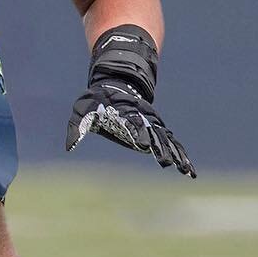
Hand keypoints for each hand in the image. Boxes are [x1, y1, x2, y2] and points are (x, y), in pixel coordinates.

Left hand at [66, 76, 194, 175]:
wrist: (117, 85)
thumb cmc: (98, 100)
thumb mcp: (82, 110)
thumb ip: (76, 127)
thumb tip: (69, 146)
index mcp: (126, 116)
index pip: (135, 127)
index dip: (140, 136)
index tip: (144, 147)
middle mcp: (142, 121)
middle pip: (155, 136)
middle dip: (163, 149)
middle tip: (170, 163)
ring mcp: (151, 125)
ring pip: (167, 141)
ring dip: (177, 155)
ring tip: (187, 171)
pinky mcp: (156, 130)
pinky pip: (171, 143)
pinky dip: (180, 154)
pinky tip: (188, 170)